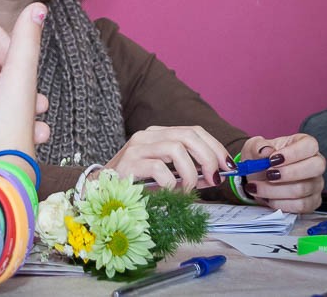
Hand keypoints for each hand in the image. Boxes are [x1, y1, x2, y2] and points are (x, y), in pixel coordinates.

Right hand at [104, 125, 234, 190]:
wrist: (99, 190)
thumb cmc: (135, 184)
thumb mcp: (165, 174)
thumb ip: (187, 172)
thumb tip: (215, 175)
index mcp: (159, 134)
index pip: (194, 131)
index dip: (215, 147)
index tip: (228, 167)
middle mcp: (148, 135)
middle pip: (189, 135)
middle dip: (208, 157)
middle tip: (214, 179)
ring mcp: (137, 147)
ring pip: (177, 148)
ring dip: (190, 173)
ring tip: (188, 189)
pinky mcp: (129, 163)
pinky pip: (160, 169)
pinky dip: (172, 184)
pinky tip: (170, 194)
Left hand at [240, 133, 324, 212]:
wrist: (257, 177)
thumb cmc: (261, 159)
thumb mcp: (254, 147)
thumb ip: (258, 146)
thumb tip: (265, 150)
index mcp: (304, 145)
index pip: (309, 145)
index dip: (293, 153)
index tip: (272, 159)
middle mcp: (315, 163)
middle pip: (315, 167)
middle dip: (288, 173)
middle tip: (268, 174)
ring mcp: (316, 183)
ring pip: (303, 189)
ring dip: (276, 190)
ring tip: (258, 187)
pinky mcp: (312, 201)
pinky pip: (301, 205)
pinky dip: (280, 203)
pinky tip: (268, 198)